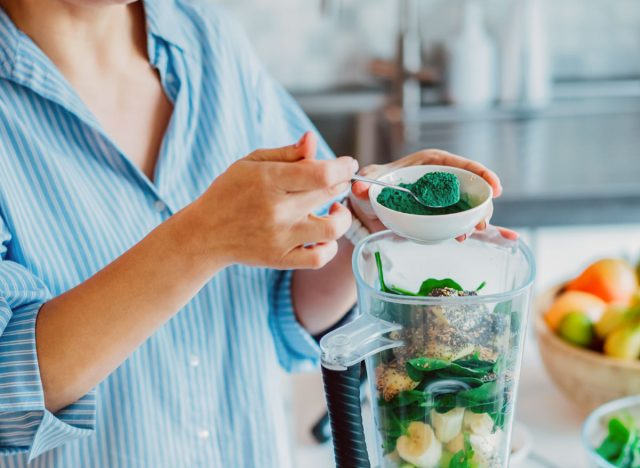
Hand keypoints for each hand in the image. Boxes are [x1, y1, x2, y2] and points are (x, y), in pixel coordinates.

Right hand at [188, 132, 357, 268]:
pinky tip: (324, 235)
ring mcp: (281, 237)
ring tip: (336, 209)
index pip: (321, 173)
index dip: (343, 167)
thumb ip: (287, 153)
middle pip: (329, 193)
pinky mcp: (281, 259)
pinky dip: (330, 247)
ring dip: (343, 216)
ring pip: (333, 228)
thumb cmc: (230, 193)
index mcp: (269, 180)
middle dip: (341, 183)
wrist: (205, 234)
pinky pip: (320, 258)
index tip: (348, 164)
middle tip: (336, 180)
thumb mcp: (251, 163)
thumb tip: (313, 140)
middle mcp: (277, 210)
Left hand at [349, 149, 517, 240]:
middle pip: (472, 188)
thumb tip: (358, 187)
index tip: (495, 187)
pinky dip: (472, 228)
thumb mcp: (370, 182)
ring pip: (470, 206)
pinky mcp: (442, 216)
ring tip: (470, 234)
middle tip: (481, 223)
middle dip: (482, 204)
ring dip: (477, 220)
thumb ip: (365, 184)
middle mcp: (443, 180)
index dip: (482, 174)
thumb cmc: (373, 186)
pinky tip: (484, 237)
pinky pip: (462, 221)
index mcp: (431, 163)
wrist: (368, 207)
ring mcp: (445, 200)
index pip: (462, 165)